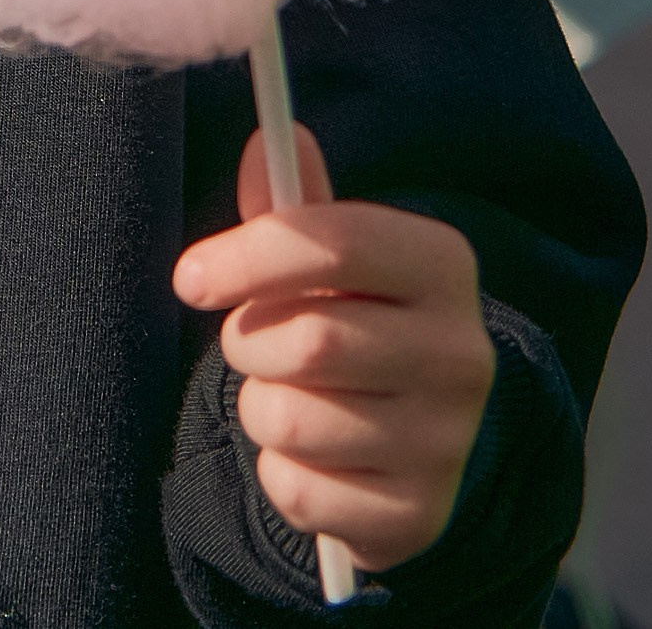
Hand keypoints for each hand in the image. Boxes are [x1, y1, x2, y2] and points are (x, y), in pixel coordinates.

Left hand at [174, 122, 494, 574]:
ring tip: (291, 397)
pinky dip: (280, 471)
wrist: (416, 439)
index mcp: (443, 264)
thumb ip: (294, 202)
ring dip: (260, 408)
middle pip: (308, 340)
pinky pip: (297, 490)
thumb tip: (270, 138)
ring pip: (291, 420)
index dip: (248, 255)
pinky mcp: (419, 514)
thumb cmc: (357, 320)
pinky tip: (315, 457)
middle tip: (254, 343)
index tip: (190, 277)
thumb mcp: (333, 259)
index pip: (335, 244)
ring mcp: (446, 441)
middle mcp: (461, 352)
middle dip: (250, 342)